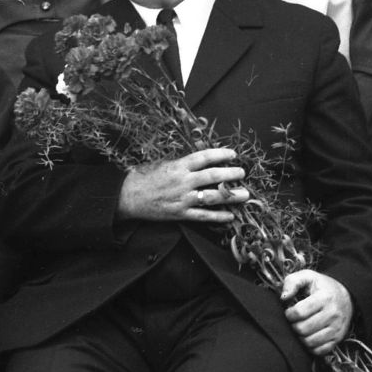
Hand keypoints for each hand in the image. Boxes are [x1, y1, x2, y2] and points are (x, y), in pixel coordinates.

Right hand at [117, 146, 248, 224]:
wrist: (127, 196)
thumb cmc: (143, 177)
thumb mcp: (162, 163)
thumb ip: (181, 163)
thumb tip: (200, 159)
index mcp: (178, 166)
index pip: (204, 157)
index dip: (220, 154)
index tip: (233, 154)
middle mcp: (183, 181)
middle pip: (213, 176)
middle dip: (231, 174)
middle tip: (243, 173)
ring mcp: (183, 199)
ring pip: (212, 197)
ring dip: (231, 196)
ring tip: (244, 195)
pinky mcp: (180, 214)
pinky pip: (203, 216)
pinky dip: (218, 217)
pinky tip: (230, 216)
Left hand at [280, 269, 352, 354]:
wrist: (346, 295)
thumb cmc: (323, 286)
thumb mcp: (308, 276)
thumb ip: (292, 282)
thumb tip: (283, 297)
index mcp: (324, 297)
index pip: (300, 312)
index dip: (289, 314)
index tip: (289, 311)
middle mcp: (333, 314)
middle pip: (303, 329)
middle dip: (294, 326)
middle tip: (294, 321)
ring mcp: (336, 328)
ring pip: (310, 342)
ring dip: (300, 337)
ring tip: (300, 328)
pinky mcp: (338, 338)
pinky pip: (320, 350)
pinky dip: (311, 347)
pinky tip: (308, 336)